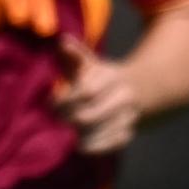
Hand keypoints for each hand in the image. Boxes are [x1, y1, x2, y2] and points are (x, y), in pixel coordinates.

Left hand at [53, 37, 142, 156]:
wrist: (138, 91)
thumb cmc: (101, 78)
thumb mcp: (90, 63)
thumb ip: (75, 54)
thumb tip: (63, 41)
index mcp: (112, 76)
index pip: (85, 92)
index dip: (64, 100)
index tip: (51, 105)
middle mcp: (124, 97)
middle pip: (88, 116)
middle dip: (67, 120)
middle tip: (55, 121)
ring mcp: (128, 117)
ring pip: (96, 133)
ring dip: (77, 135)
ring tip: (64, 133)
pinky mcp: (128, 133)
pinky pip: (109, 145)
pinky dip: (92, 147)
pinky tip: (80, 144)